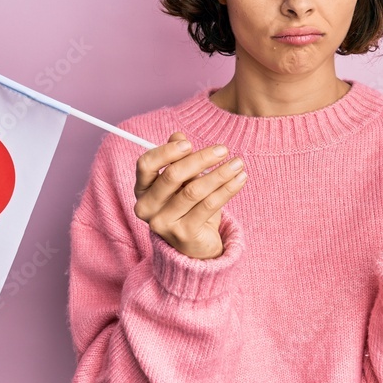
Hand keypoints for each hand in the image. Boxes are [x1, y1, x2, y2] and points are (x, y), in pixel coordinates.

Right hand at [133, 131, 247, 259]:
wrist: (196, 247)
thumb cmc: (187, 207)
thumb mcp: (182, 181)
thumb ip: (178, 159)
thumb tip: (178, 136)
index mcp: (142, 190)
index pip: (146, 164)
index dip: (167, 151)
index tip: (189, 143)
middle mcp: (147, 208)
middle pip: (172, 175)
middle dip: (201, 159)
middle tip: (223, 149)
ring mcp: (163, 223)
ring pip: (194, 190)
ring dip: (220, 173)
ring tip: (238, 163)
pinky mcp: (184, 234)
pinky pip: (209, 205)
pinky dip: (227, 189)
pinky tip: (240, 179)